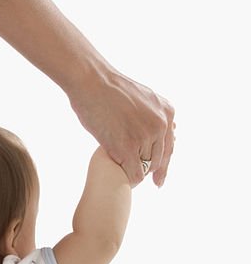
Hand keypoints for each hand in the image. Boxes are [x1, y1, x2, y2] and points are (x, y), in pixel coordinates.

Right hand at [68, 69, 174, 186]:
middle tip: (136, 178)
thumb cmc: (110, 90)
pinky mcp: (127, 148)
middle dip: (147, 171)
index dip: (163, 166)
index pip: (169, 147)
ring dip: (134, 172)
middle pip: (157, 161)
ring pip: (145, 168)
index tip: (158, 180)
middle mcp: (160, 124)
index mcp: (166, 112)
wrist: (92, 83)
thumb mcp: (144, 98)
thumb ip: (154, 115)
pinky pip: (134, 174)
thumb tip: (164, 129)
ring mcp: (145, 136)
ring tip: (121, 173)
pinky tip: (119, 178)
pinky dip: (128, 179)